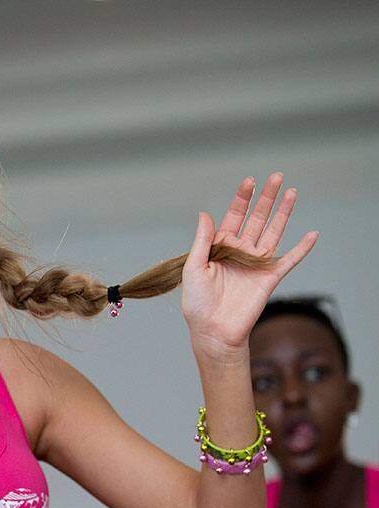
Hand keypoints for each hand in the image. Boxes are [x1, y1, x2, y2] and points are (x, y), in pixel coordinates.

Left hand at [181, 173, 316, 358]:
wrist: (213, 330)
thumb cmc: (197, 302)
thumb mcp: (194, 266)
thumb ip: (202, 240)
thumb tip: (205, 214)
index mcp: (220, 247)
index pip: (233, 217)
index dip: (242, 199)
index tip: (249, 182)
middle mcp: (240, 251)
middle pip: (256, 219)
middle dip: (265, 198)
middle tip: (276, 177)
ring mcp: (256, 263)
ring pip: (273, 232)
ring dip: (283, 213)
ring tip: (291, 192)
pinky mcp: (269, 278)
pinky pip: (289, 260)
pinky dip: (301, 249)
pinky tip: (312, 235)